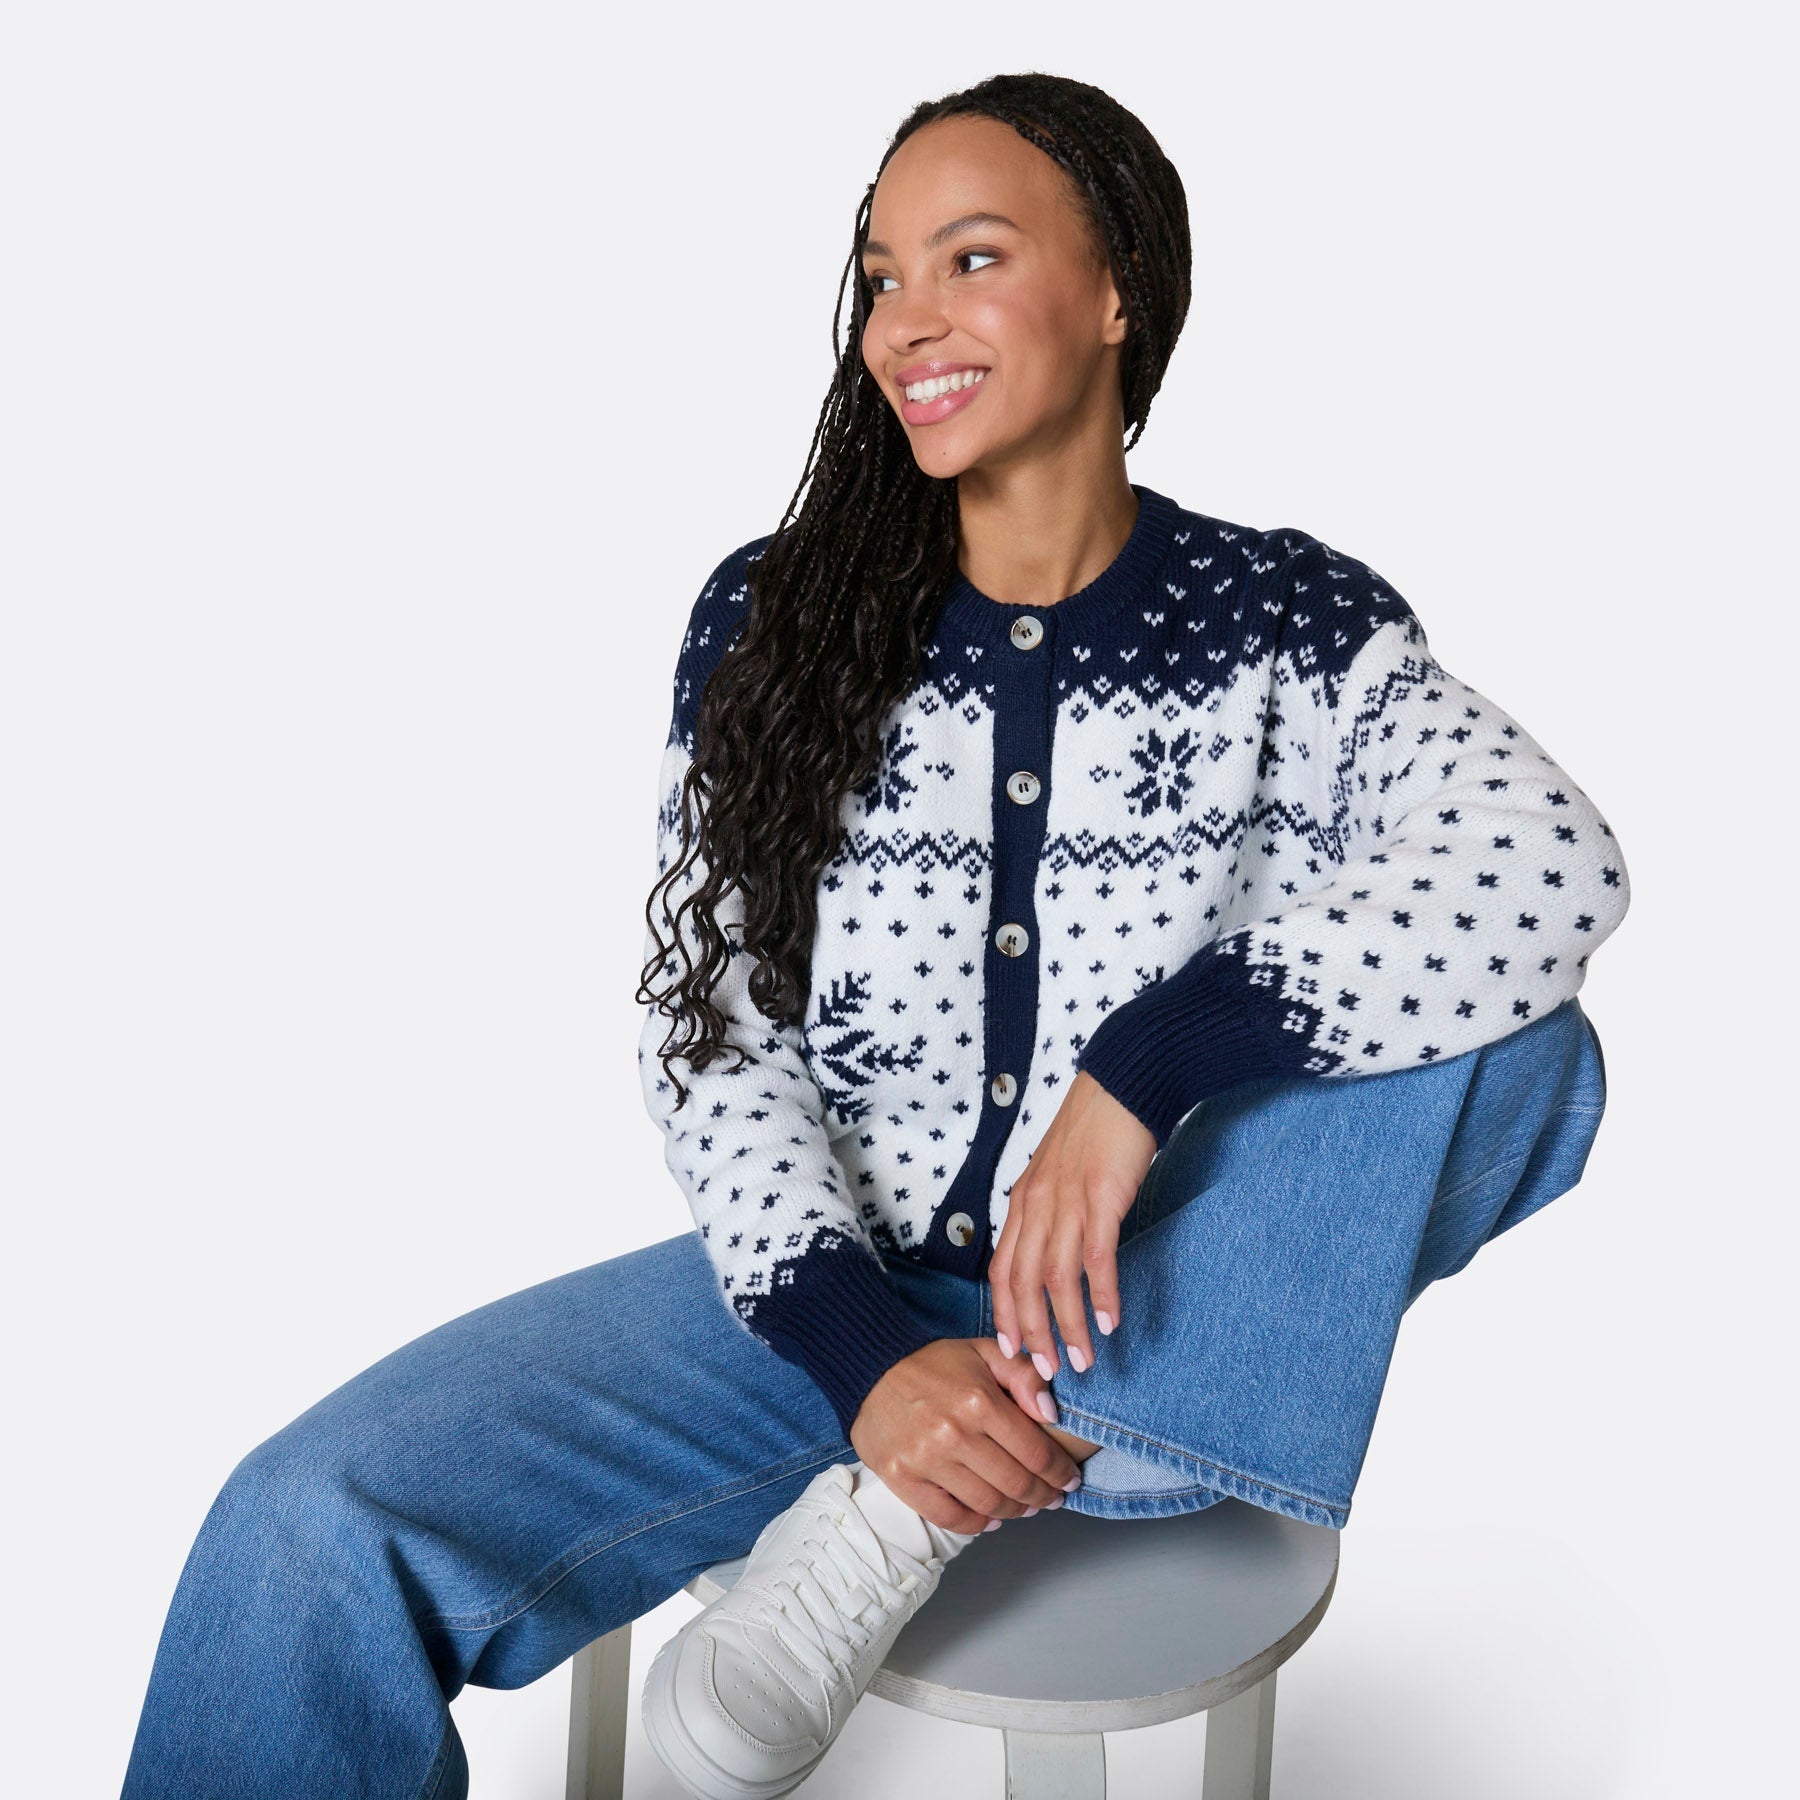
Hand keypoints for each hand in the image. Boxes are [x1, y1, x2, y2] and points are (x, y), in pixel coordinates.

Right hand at [848, 1337, 1084, 1533]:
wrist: (871, 1370)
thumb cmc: (933, 1364)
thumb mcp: (983, 1352)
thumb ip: (1024, 1374)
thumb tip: (1052, 1413)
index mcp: (980, 1401)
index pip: (1036, 1453)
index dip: (1060, 1473)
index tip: (1069, 1481)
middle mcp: (954, 1434)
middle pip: (1016, 1485)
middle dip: (1043, 1497)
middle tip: (1051, 1499)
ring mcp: (926, 1460)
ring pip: (988, 1505)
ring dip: (1014, 1512)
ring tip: (1023, 1507)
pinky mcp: (902, 1479)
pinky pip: (950, 1517)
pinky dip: (976, 1523)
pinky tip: (989, 1518)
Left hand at [988, 1069, 1154, 1379]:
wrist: (1122, 1087)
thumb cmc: (1095, 1132)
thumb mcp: (1057, 1174)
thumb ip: (1050, 1213)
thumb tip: (1054, 1256)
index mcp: (1023, 1200)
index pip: (1002, 1268)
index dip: (1004, 1313)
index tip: (1012, 1350)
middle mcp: (1037, 1204)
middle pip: (1023, 1283)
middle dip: (1032, 1333)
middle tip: (1045, 1371)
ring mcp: (1067, 1201)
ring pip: (1057, 1278)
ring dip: (1069, 1325)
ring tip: (1081, 1360)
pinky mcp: (1102, 1197)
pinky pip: (1096, 1257)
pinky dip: (1101, 1294)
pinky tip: (1110, 1321)